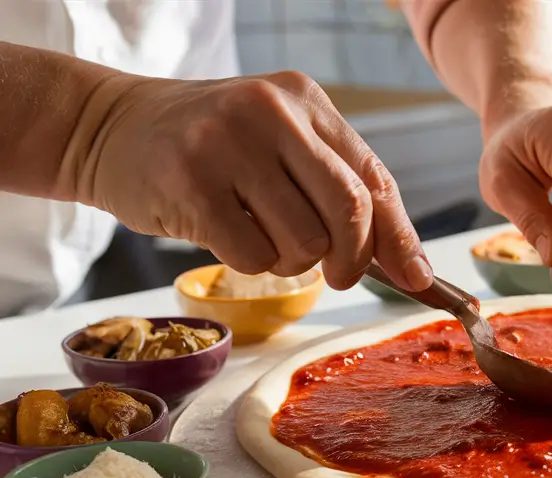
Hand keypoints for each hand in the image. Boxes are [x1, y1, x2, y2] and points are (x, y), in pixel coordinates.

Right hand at [79, 71, 431, 291]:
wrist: (108, 128)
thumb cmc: (212, 149)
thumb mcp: (281, 147)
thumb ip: (339, 190)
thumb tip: (411, 268)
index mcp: (306, 99)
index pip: (374, 178)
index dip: (400, 237)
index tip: (419, 280)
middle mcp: (272, 112)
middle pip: (350, 210)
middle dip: (353, 258)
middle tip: (338, 274)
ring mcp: (229, 144)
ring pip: (305, 241)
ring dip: (292, 261)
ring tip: (261, 236)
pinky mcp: (192, 183)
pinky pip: (254, 256)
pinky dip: (250, 263)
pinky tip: (225, 235)